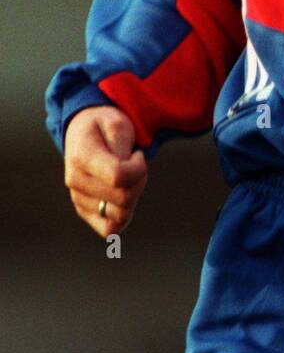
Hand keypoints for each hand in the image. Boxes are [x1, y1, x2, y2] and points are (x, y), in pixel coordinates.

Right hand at [63, 106, 147, 237]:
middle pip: (124, 198)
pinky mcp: (84, 211)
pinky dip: (124, 215)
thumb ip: (121, 147)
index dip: (138, 168)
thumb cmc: (104, 127)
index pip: (118, 177)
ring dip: (134, 195)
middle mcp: (75, 181)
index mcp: (82, 157)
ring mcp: (78, 198)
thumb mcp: (117, 124)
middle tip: (135, 163)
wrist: (82, 133)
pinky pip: (110, 228)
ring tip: (128, 176)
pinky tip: (123, 194)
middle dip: (140, 180)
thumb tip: (123, 176)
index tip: (138, 155)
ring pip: (121, 215)